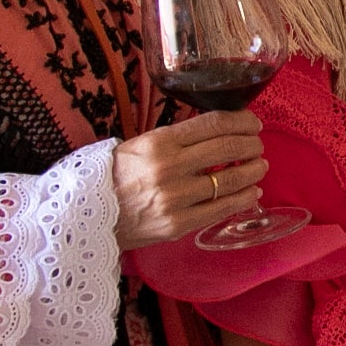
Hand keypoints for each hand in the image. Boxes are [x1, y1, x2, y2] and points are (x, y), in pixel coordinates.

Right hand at [110, 111, 267, 248]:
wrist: (86, 213)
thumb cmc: (116, 175)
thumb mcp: (141, 145)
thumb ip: (178, 138)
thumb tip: (220, 129)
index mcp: (159, 142)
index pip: (214, 124)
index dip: (241, 121)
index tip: (253, 122)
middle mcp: (168, 168)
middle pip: (228, 148)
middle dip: (252, 144)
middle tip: (258, 145)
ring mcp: (174, 198)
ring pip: (230, 179)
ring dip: (253, 170)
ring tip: (260, 166)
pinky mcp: (177, 225)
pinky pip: (221, 209)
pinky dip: (243, 198)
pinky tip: (252, 192)